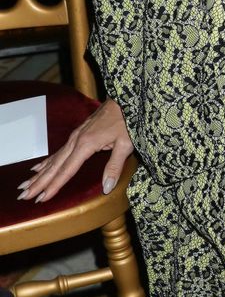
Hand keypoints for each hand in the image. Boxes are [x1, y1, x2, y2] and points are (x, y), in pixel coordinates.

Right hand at [17, 100, 133, 204]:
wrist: (125, 98)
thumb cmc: (127, 121)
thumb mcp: (125, 145)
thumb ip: (114, 167)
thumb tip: (106, 187)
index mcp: (86, 144)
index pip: (67, 170)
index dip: (54, 185)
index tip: (42, 197)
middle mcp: (76, 140)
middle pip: (55, 166)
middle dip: (40, 182)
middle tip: (25, 195)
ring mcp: (75, 136)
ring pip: (54, 158)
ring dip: (40, 173)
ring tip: (26, 185)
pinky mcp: (78, 134)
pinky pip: (59, 151)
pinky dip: (47, 161)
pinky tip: (38, 168)